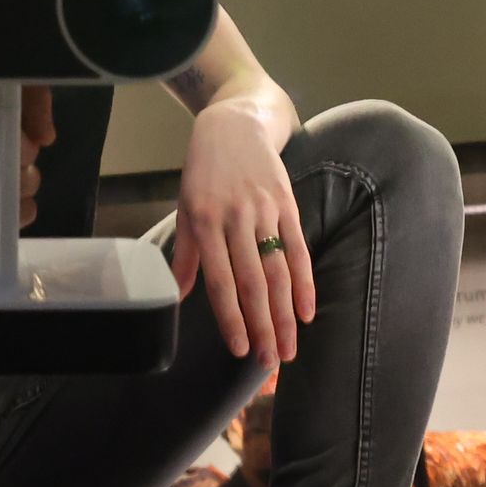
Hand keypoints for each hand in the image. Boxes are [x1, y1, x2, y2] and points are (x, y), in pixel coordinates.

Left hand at [172, 104, 311, 362]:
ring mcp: (264, 211)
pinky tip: (307, 311)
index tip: (241, 350)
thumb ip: (185, 254)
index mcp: (204, 222)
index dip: (231, 319)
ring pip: (277, 271)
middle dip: (263, 327)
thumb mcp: (185, 206)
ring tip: (289, 348)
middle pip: (253, 283)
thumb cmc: (204, 171)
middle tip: (272, 364)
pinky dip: (304, 282)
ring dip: (285, 315)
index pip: (220, 282)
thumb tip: (178, 297)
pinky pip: (298, 248)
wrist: (235, 123)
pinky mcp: (287, 203)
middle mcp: (235, 218)